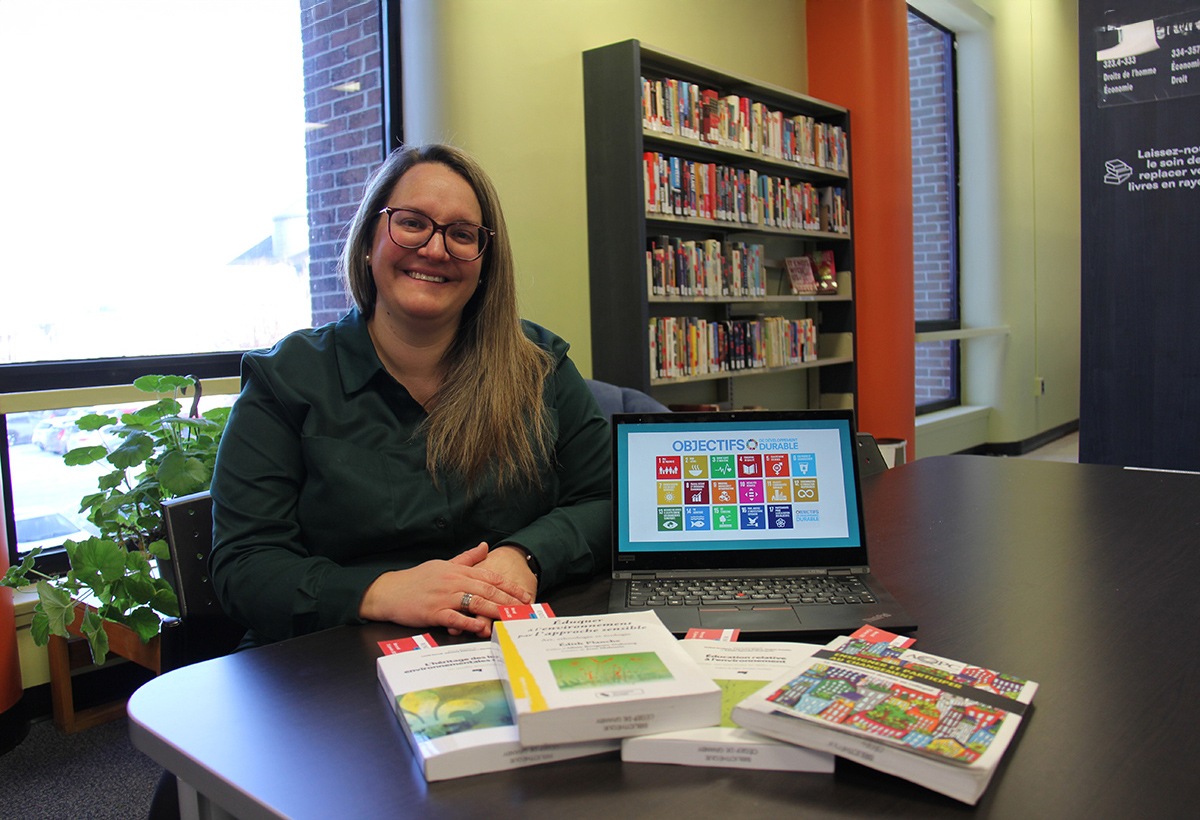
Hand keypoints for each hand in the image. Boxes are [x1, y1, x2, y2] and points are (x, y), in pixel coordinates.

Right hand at [358, 543, 531, 636]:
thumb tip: (485, 546)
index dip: (510, 586)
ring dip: (495, 611)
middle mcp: (454, 582)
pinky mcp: (433, 612)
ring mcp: (444, 597)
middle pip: (487, 591)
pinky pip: (454, 617)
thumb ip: (466, 558)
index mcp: (458, 571)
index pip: (490, 577)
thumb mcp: (443, 564)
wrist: (389, 591)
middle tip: (524, 609)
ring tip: (510, 618)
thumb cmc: (417, 579)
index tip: (524, 594)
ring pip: (475, 603)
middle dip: (509, 600)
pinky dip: (468, 623)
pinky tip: (480, 628)